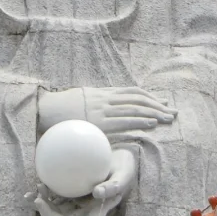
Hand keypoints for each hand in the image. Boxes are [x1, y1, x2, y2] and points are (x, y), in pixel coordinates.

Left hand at [26, 147, 136, 215]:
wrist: (113, 160)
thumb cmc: (122, 168)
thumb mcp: (123, 175)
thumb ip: (113, 186)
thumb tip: (96, 192)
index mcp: (98, 211)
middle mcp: (83, 211)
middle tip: (40, 201)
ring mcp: (72, 204)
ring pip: (55, 213)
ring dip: (42, 206)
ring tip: (38, 188)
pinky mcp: (64, 194)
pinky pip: (49, 200)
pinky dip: (39, 197)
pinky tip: (29, 192)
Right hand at [38, 86, 174, 135]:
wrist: (45, 109)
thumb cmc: (60, 107)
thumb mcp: (81, 98)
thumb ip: (95, 99)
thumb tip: (103, 103)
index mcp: (103, 93)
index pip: (132, 92)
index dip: (149, 97)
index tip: (161, 102)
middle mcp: (106, 99)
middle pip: (138, 99)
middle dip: (157, 105)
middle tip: (172, 111)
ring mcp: (103, 110)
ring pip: (135, 109)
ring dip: (154, 113)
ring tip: (167, 118)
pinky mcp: (100, 122)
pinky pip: (124, 121)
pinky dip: (140, 121)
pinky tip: (151, 123)